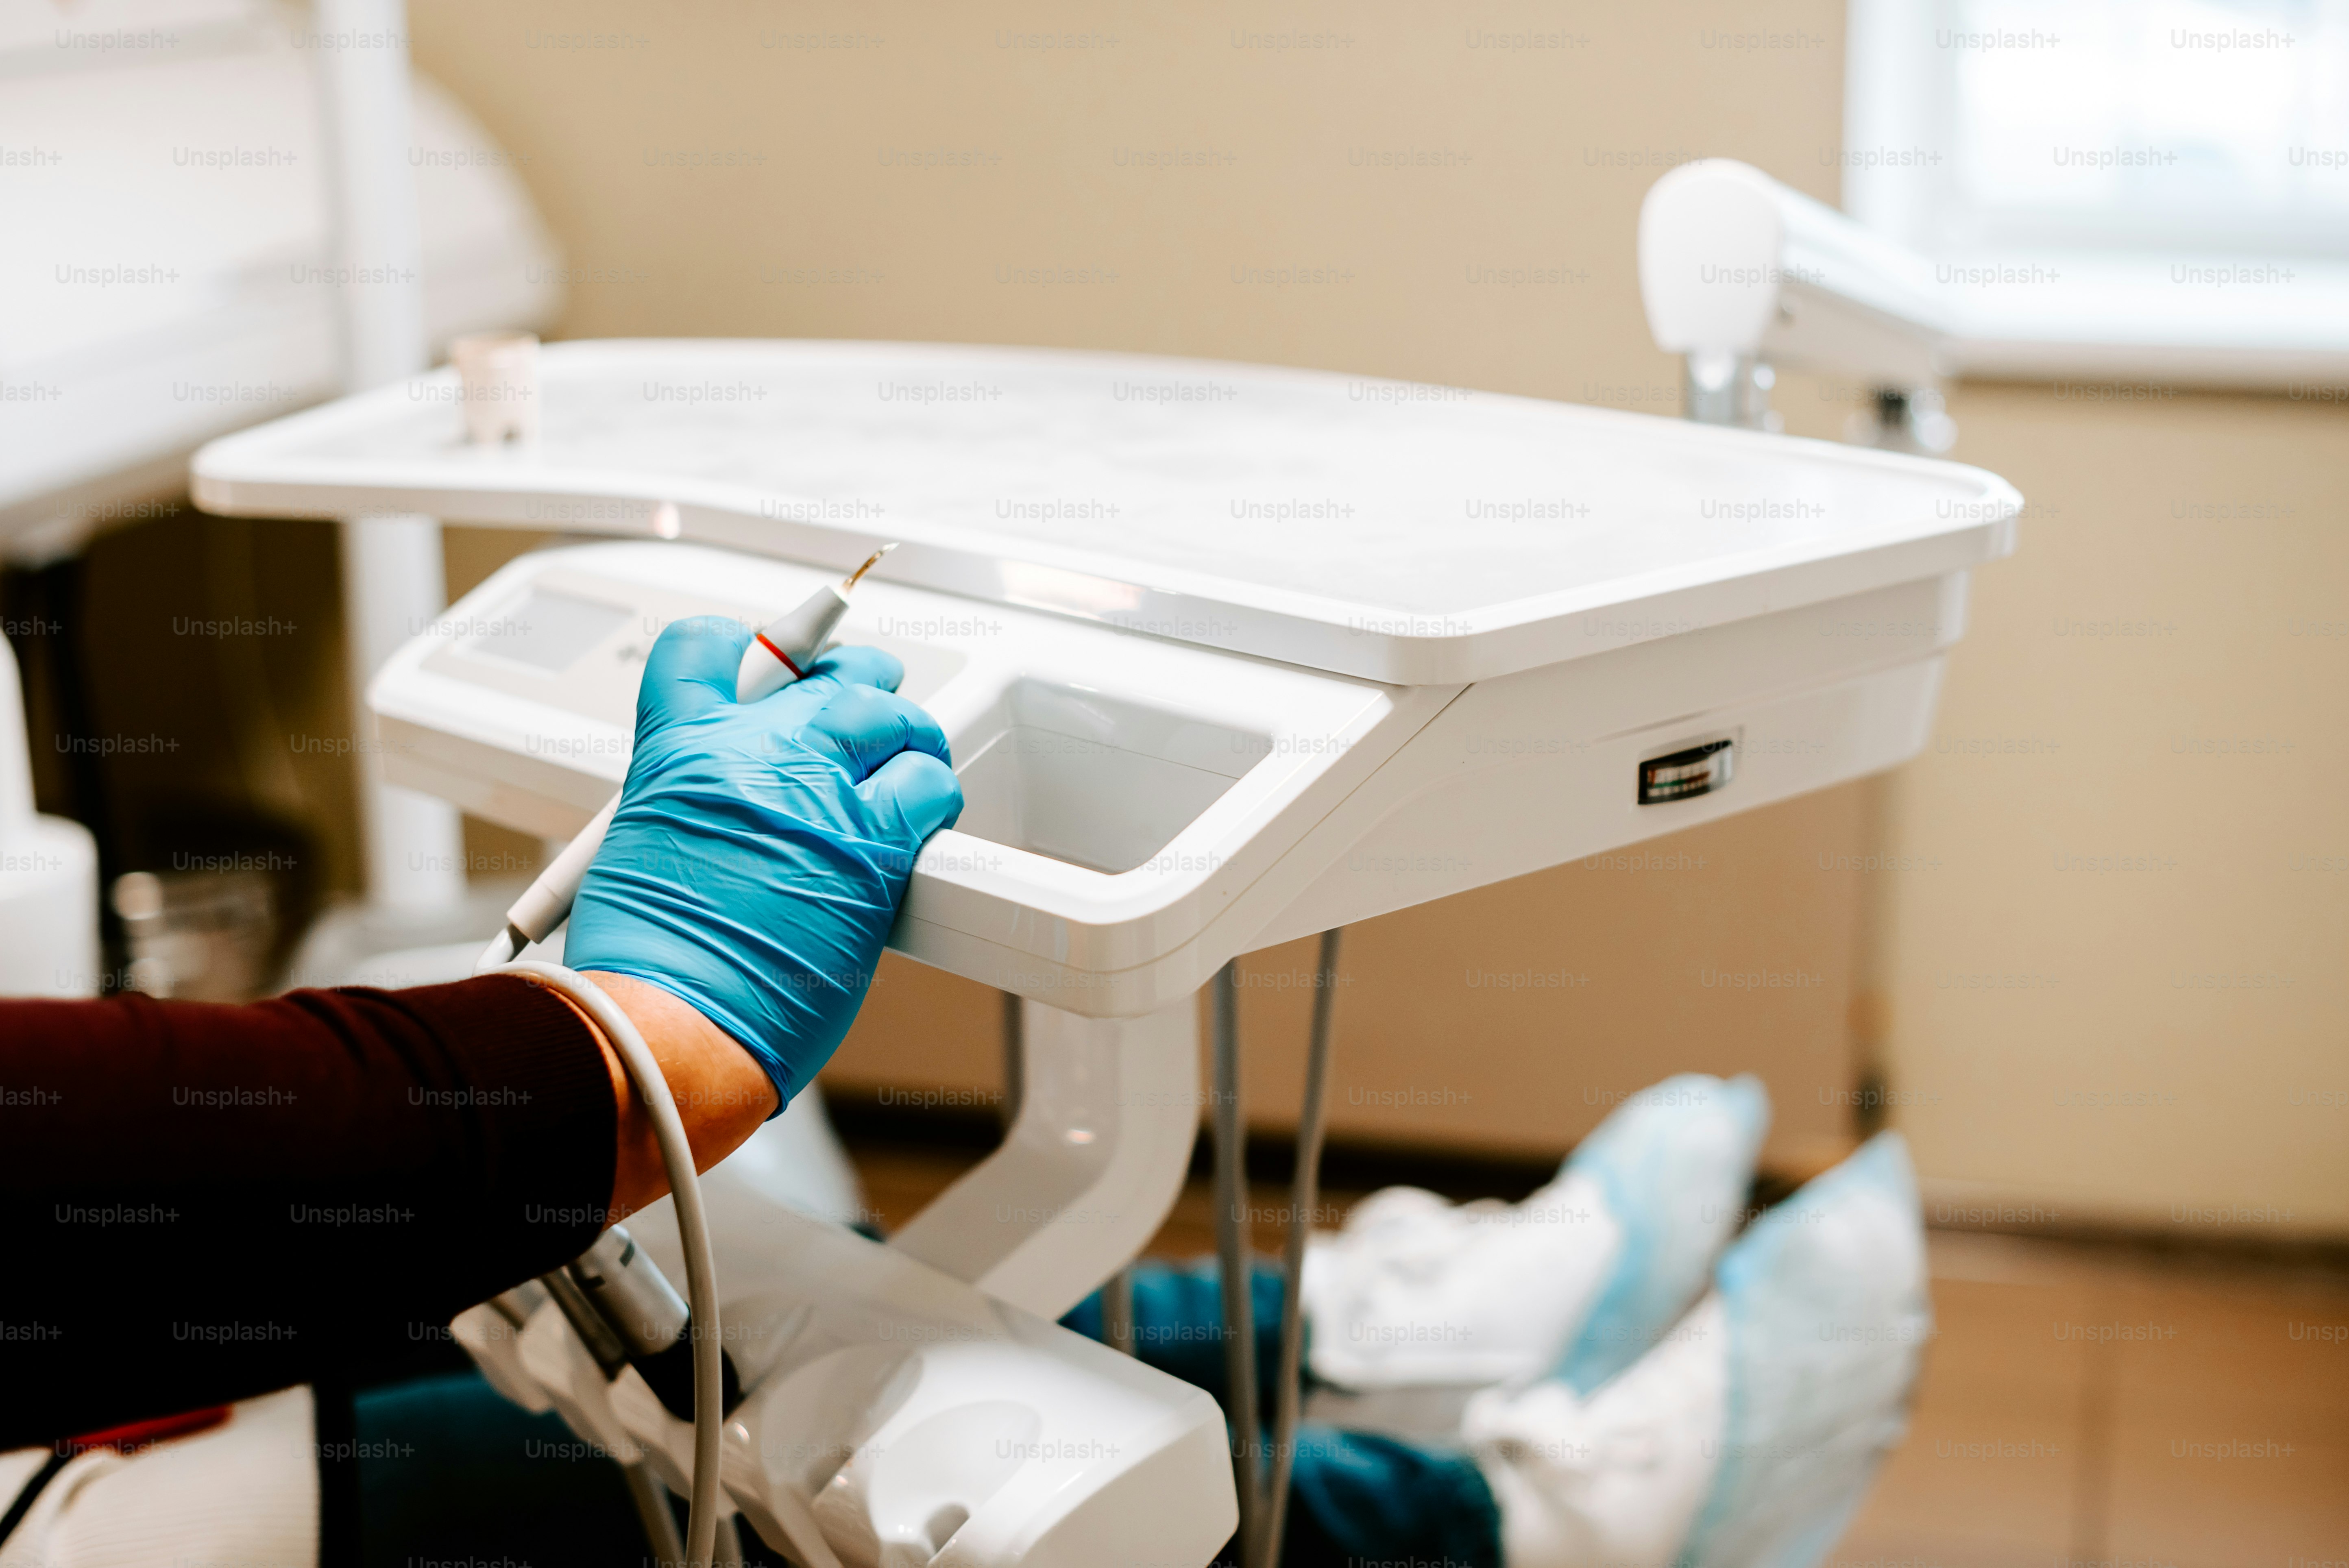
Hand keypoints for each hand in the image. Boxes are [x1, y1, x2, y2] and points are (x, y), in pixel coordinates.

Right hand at [565, 616, 962, 1120]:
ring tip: (902, 765)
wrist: (668, 1024)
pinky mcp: (871, 846)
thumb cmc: (646, 965)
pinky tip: (922, 817)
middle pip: (827, 673)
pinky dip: (933, 792)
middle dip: (853, 685)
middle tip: (863, 717)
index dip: (744, 645)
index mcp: (678, 751)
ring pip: (889, 716)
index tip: (770, 663)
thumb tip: (720, 815)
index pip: (703, 647)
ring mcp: (815, 793)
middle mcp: (749, 755)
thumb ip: (689, 807)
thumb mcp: (636, 849)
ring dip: (903, 737)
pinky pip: (928, 783)